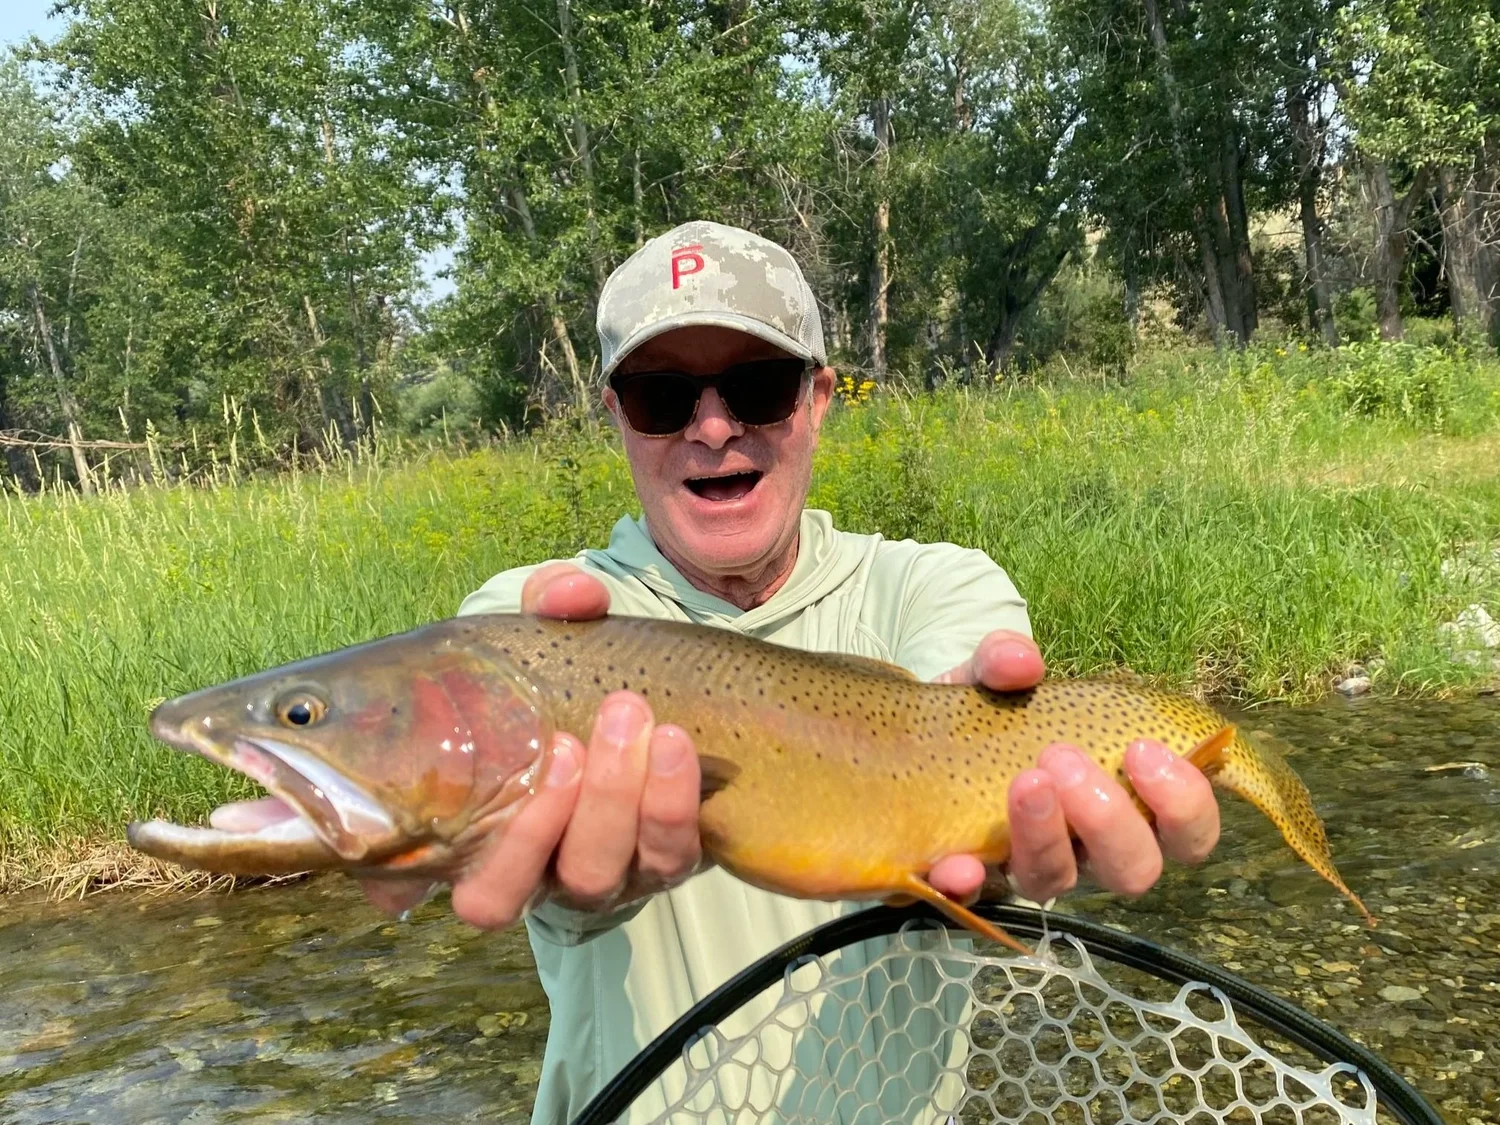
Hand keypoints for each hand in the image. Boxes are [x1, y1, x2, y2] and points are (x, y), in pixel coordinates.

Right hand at [363, 564, 705, 929]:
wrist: (650, 698)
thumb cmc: (565, 679)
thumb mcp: (543, 639)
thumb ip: (549, 606)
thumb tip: (569, 593)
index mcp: (457, 828)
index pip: (392, 883)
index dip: (390, 879)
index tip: (425, 823)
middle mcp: (515, 871)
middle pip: (503, 893)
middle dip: (539, 818)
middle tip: (568, 741)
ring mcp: (589, 877)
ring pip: (590, 877)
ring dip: (610, 801)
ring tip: (629, 717)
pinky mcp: (660, 865)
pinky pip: (667, 857)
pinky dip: (671, 801)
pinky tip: (673, 744)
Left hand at [924, 630, 1220, 904]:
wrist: (914, 735)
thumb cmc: (985, 710)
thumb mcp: (993, 674)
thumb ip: (1006, 658)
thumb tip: (1023, 662)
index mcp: (1123, 800)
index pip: (1187, 830)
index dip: (1184, 803)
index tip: (1145, 749)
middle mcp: (1086, 847)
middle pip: (1134, 869)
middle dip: (1110, 819)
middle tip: (1064, 759)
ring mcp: (1029, 867)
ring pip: (1058, 883)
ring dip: (1046, 837)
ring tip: (1026, 782)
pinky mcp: (970, 880)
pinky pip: (974, 898)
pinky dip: (968, 882)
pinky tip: (958, 863)